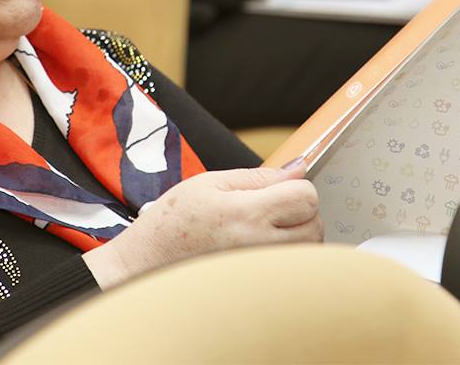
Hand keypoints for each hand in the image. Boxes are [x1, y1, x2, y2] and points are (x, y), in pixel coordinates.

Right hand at [82, 164, 321, 289]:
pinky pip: (294, 274)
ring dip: (298, 237)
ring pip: (309, 252)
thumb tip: (298, 167)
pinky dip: (288, 260)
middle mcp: (257, 247)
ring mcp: (260, 274)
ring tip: (265, 231)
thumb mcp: (208, 183)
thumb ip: (258, 176)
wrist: (145, 268)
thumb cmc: (172, 223)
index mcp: (244, 213)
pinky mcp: (259, 291)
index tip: (279, 189)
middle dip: (301, 212)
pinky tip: (262, 253)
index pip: (306, 196)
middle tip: (272, 210)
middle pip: (315, 225)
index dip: (296, 187)